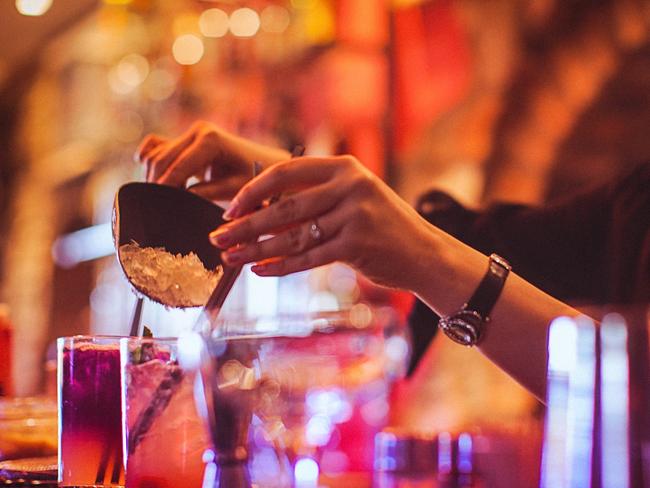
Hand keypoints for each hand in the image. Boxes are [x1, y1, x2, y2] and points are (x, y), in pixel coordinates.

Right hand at [135, 121, 289, 200]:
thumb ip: (204, 194)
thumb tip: (176, 201)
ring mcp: (189, 133)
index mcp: (210, 140)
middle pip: (160, 160)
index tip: (155, 209)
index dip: (164, 189)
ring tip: (164, 199)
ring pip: (155, 154)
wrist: (264, 163)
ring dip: (153, 177)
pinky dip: (150, 163)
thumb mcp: (232, 189)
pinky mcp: (183, 139)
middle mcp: (197, 130)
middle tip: (155, 208)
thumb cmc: (254, 178)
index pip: (177, 167)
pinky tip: (158, 183)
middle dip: (155, 185)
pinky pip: (155, 147)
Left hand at [209, 155, 439, 289]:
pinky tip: (260, 271)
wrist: (424, 253)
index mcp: (343, 167)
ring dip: (256, 250)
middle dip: (245, 225)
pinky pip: (309, 257)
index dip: (252, 190)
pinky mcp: (357, 244)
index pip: (285, 171)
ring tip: (231, 259)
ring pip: (292, 235)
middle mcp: (349, 185)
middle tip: (217, 238)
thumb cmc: (382, 227)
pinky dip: (281, 266)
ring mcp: (355, 214)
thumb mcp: (352, 199)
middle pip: (283, 207)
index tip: (229, 209)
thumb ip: (314, 200)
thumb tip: (259, 215)